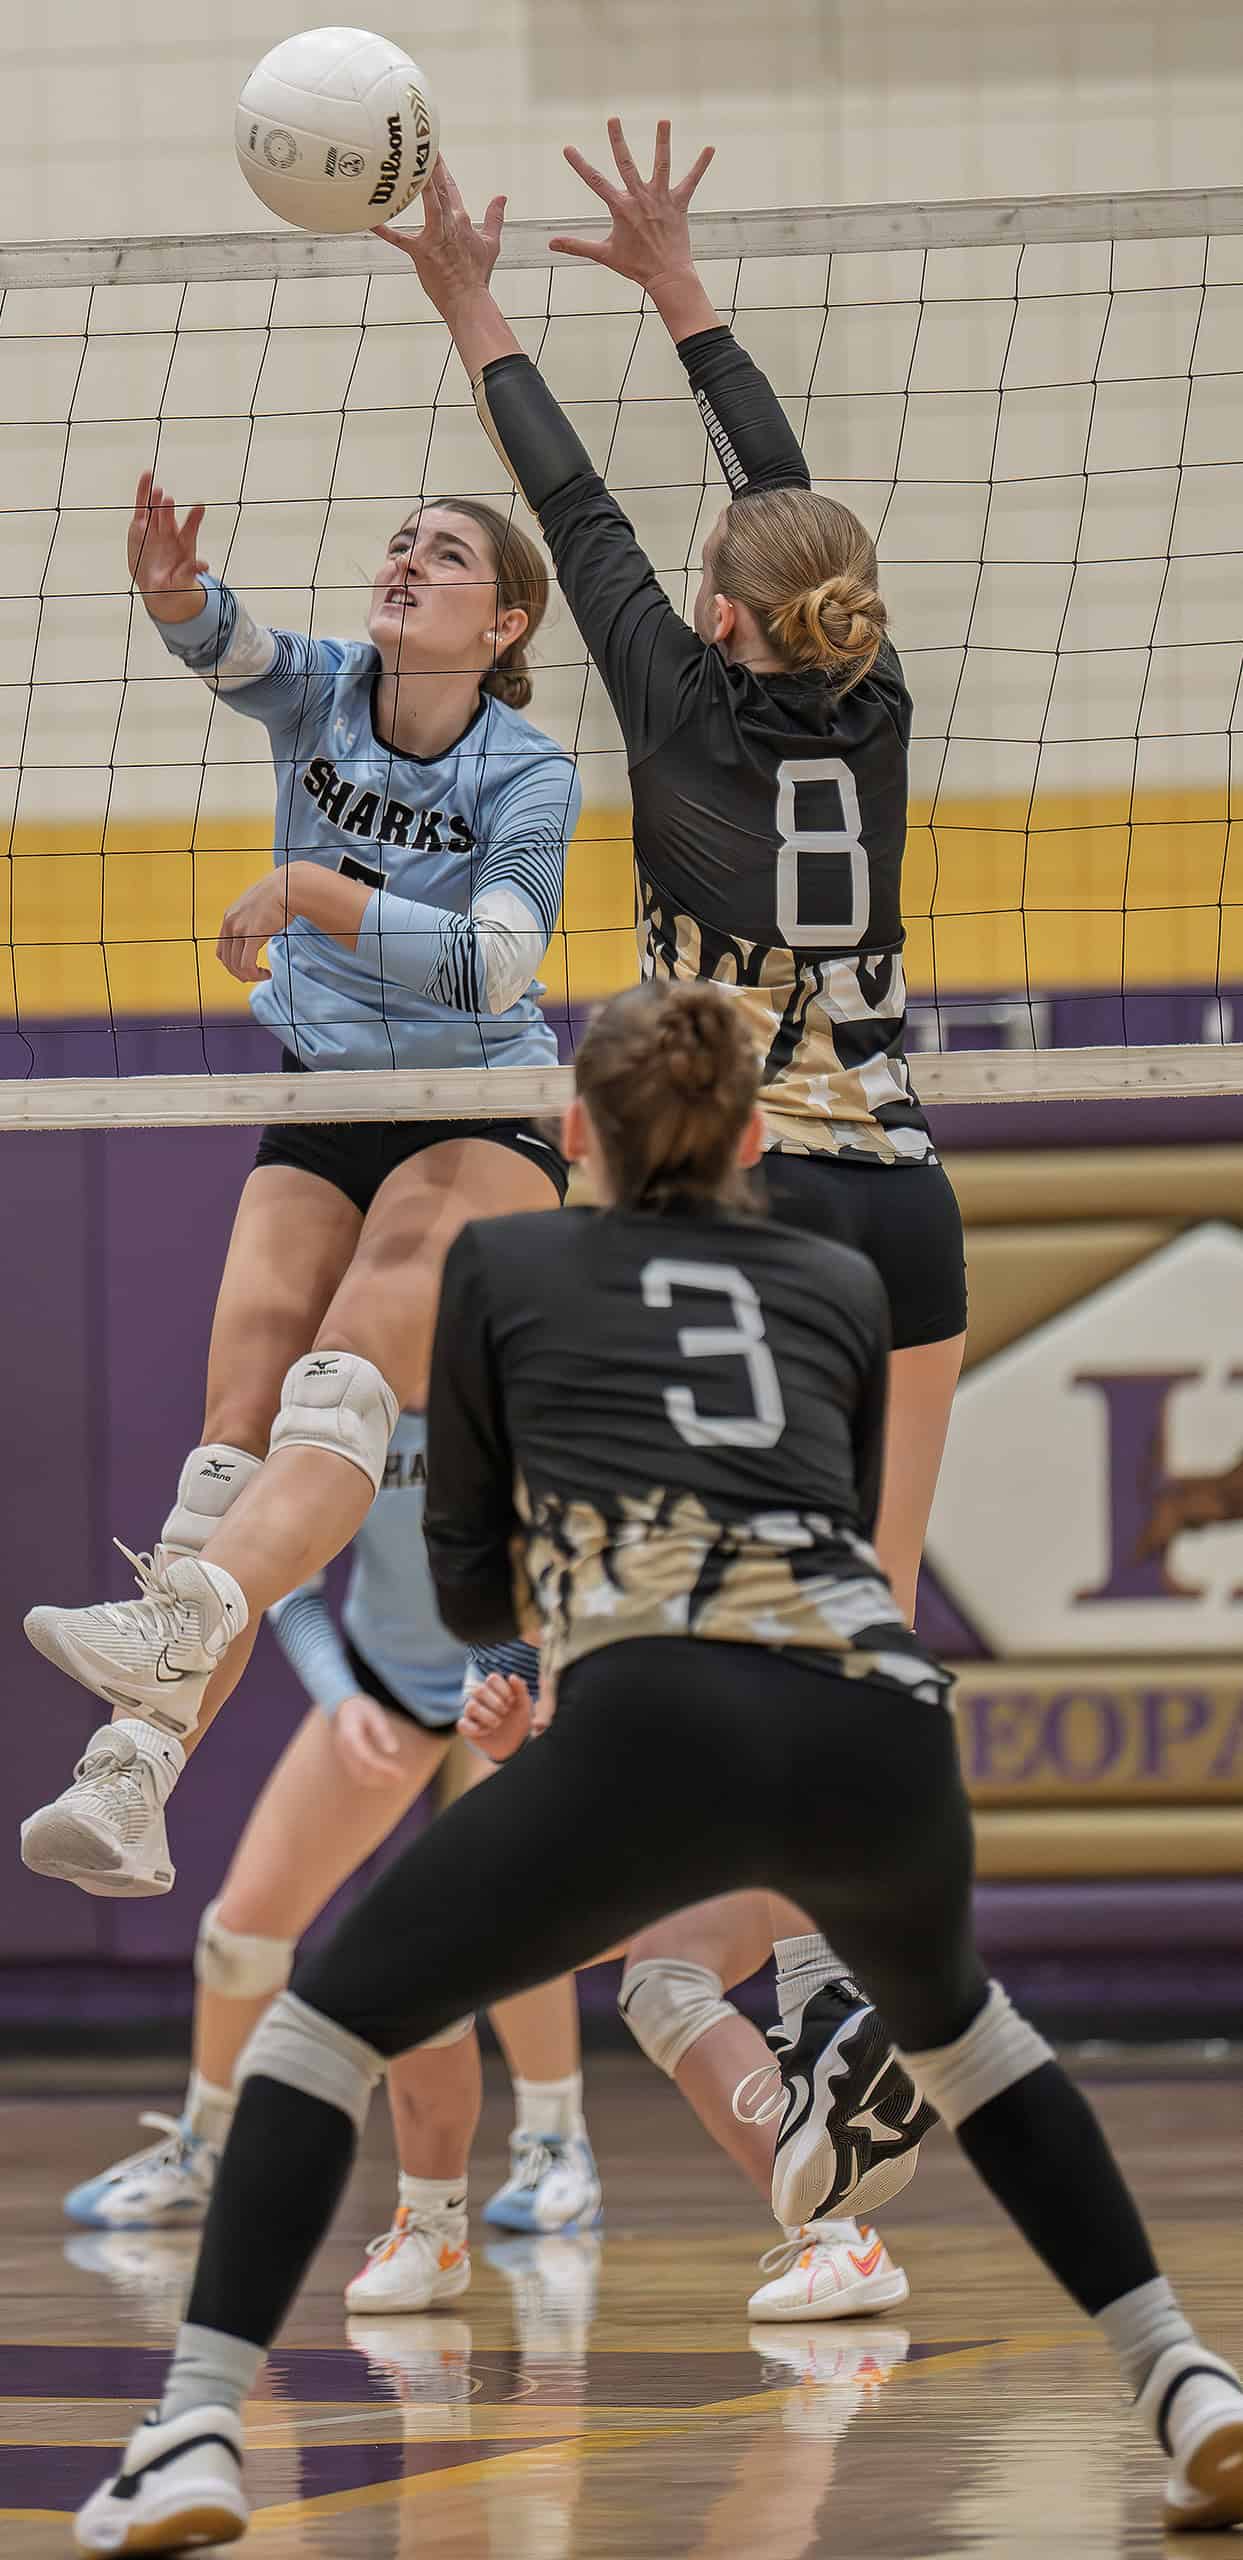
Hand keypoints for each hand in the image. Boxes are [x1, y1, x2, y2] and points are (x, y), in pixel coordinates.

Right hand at [128, 470, 208, 623]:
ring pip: (155, 510)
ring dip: (155, 500)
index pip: (190, 530)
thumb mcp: (181, 581)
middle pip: (169, 520)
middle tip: (167, 500)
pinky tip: (146, 476)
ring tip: (156, 490)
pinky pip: (141, 507)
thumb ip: (190, 571)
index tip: (199, 507)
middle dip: (167, 511)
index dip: (194, 519)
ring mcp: (155, 527)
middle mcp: (170, 532)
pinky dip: (143, 492)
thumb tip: (204, 566)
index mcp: (183, 545)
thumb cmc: (174, 582)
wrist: (157, 584)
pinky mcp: (140, 525)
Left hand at [216, 867, 298, 983]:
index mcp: (229, 918)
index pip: (222, 951)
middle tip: (255, 977)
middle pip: (227, 960)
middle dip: (240, 973)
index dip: (232, 965)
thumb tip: (260, 931)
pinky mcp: (252, 934)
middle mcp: (230, 923)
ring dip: (249, 975)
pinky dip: (254, 974)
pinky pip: (247, 963)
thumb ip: (252, 920)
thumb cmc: (279, 896)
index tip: (246, 969)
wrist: (287, 887)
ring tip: (263, 975)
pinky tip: (266, 974)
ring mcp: (240, 929)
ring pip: (236, 965)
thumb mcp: (258, 908)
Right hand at [331, 1692, 405, 1787]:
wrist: (339, 1705)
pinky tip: (385, 1775)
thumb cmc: (359, 1707)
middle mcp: (343, 1748)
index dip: (383, 1768)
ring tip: (396, 1778)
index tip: (400, 1772)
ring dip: (377, 1780)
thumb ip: (382, 1730)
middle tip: (402, 1777)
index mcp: (350, 1735)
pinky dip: (371, 1777)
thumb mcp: (373, 1713)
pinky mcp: (345, 1757)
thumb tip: (393, 1750)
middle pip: (362, 1770)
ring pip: (359, 1774)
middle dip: (382, 1777)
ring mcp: (342, 1754)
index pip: (367, 1757)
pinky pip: (357, 1772)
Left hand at [375, 158, 505, 317]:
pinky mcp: (421, 252)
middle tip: (419, 145)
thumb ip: (495, 217)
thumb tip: (502, 197)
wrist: (468, 300)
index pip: (451, 188)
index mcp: (462, 220)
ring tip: (408, 165)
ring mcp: (434, 237)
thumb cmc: (477, 275)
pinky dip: (385, 230)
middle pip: (439, 189)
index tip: (434, 152)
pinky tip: (372, 219)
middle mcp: (449, 224)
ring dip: (420, 184)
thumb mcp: (491, 243)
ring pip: (428, 204)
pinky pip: (399, 239)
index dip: (442, 169)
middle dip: (431, 166)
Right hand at [459, 1669, 534, 1761]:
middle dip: (495, 1702)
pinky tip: (486, 1732)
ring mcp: (471, 1712)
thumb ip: (520, 1689)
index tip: (512, 1701)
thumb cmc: (518, 1720)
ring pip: (471, 1706)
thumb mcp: (524, 1705)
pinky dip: (475, 1729)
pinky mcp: (466, 1727)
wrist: (516, 1743)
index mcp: (494, 1689)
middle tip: (506, 1712)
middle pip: (479, 1690)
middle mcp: (480, 1698)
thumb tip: (511, 1676)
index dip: (502, 1688)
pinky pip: (462, 1724)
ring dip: (487, 1716)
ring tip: (498, 1724)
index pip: (492, 1678)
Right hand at [550, 116, 713, 288]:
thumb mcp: (604, 255)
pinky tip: (710, 149)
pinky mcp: (679, 204)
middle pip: (626, 164)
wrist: (666, 277)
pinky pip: (691, 181)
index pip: (595, 181)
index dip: (580, 165)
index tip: (568, 148)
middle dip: (618, 140)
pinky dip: (701, 165)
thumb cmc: (635, 267)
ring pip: (661, 165)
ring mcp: (661, 200)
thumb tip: (551, 244)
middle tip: (613, 119)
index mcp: (621, 208)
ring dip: (662, 142)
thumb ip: (577, 245)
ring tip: (664, 120)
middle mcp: (640, 199)